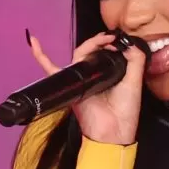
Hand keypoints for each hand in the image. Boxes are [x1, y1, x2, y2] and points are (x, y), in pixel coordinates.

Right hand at [27, 29, 144, 145]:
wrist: (113, 131)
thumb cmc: (124, 111)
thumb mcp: (134, 82)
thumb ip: (135, 60)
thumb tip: (128, 42)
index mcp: (108, 73)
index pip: (105, 51)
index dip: (110, 42)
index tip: (117, 38)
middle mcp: (93, 74)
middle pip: (91, 50)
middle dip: (99, 40)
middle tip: (109, 38)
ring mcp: (80, 79)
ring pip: (78, 55)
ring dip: (87, 44)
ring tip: (99, 40)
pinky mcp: (69, 85)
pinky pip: (51, 70)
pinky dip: (41, 56)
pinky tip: (33, 41)